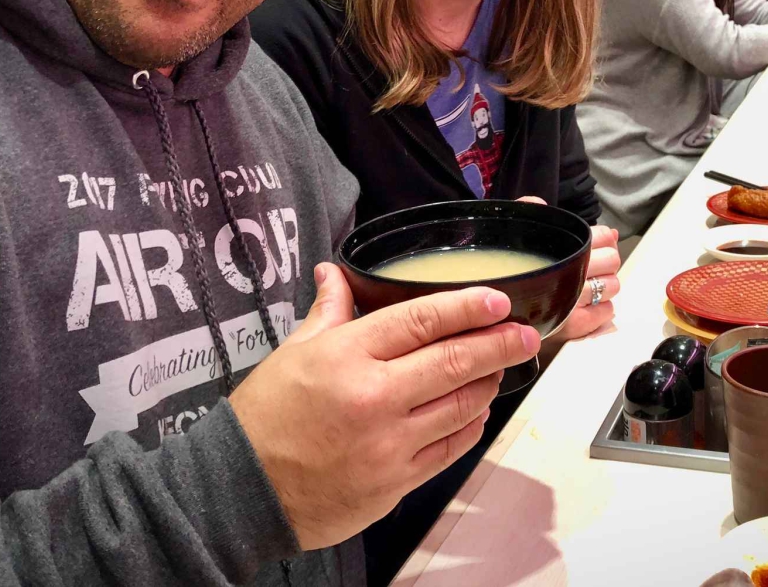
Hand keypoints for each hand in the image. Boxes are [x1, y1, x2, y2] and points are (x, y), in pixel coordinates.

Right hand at [229, 264, 538, 549]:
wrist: (243, 493)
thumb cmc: (264, 420)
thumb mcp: (293, 353)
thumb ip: (329, 312)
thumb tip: (336, 274)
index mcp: (346, 356)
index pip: (421, 320)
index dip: (467, 308)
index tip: (498, 301)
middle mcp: (374, 397)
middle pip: (453, 362)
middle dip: (498, 345)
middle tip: (524, 334)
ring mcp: (389, 444)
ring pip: (460, 406)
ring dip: (488, 384)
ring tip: (501, 368)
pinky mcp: (396, 482)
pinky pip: (449, 448)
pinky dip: (469, 425)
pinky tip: (475, 410)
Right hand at [517, 198, 619, 340]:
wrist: (488, 314)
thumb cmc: (505, 271)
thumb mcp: (511, 236)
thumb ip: (526, 215)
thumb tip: (538, 202)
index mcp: (555, 250)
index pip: (596, 237)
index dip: (601, 238)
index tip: (598, 241)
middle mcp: (563, 276)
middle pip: (609, 261)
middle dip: (607, 260)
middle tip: (596, 263)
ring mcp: (569, 303)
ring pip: (610, 287)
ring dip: (607, 284)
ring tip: (594, 284)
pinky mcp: (571, 326)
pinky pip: (603, 313)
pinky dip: (604, 308)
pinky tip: (593, 304)